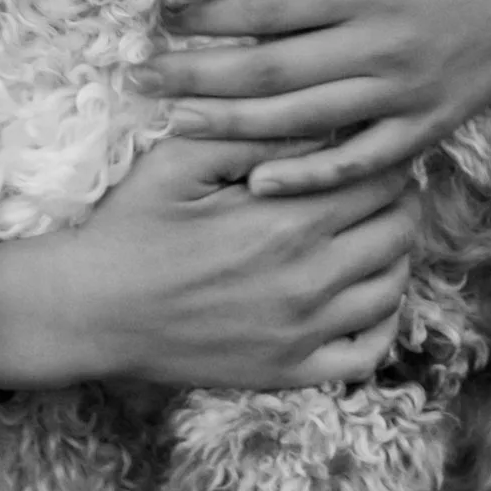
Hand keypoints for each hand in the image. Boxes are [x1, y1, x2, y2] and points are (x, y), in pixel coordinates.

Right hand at [0, 132, 419, 394]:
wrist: (93, 310)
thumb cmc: (131, 225)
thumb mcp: (179, 159)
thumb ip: (252, 135)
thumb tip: (316, 119)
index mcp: (287, 219)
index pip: (378, 178)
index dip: (384, 154)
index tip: (371, 143)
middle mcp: (310, 278)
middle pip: (398, 229)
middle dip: (397, 198)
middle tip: (378, 182)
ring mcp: (305, 331)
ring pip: (392, 286)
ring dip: (393, 252)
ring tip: (371, 230)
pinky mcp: (291, 371)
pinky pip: (367, 354)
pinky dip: (381, 323)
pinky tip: (364, 297)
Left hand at [135, 0, 490, 194]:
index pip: (271, 6)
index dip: (213, 16)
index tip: (167, 18)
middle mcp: (380, 44)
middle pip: (272, 69)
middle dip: (199, 74)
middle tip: (143, 78)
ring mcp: (402, 93)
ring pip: (303, 119)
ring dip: (233, 124)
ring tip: (176, 124)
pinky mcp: (424, 128)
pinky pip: (360, 162)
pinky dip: (310, 177)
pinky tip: (260, 182)